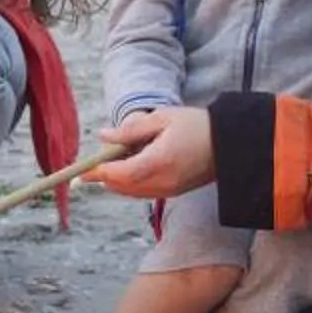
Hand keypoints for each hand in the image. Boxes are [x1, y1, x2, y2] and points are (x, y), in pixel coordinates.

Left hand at [92, 106, 215, 198]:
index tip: (81, 172)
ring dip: (117, 182)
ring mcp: (169, 190)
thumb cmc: (197, 125)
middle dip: (104, 178)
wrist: (230, 144)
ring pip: (132, 192)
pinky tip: (128, 170)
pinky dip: (130, 185)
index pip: (119, 173)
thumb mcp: (162, 119)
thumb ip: (131, 130)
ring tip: (109, 165)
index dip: (98, 172)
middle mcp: (162, 181)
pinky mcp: (174, 192)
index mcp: (158, 161)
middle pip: (122, 186)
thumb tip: (103, 136)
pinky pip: (144, 193)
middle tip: (90, 168)